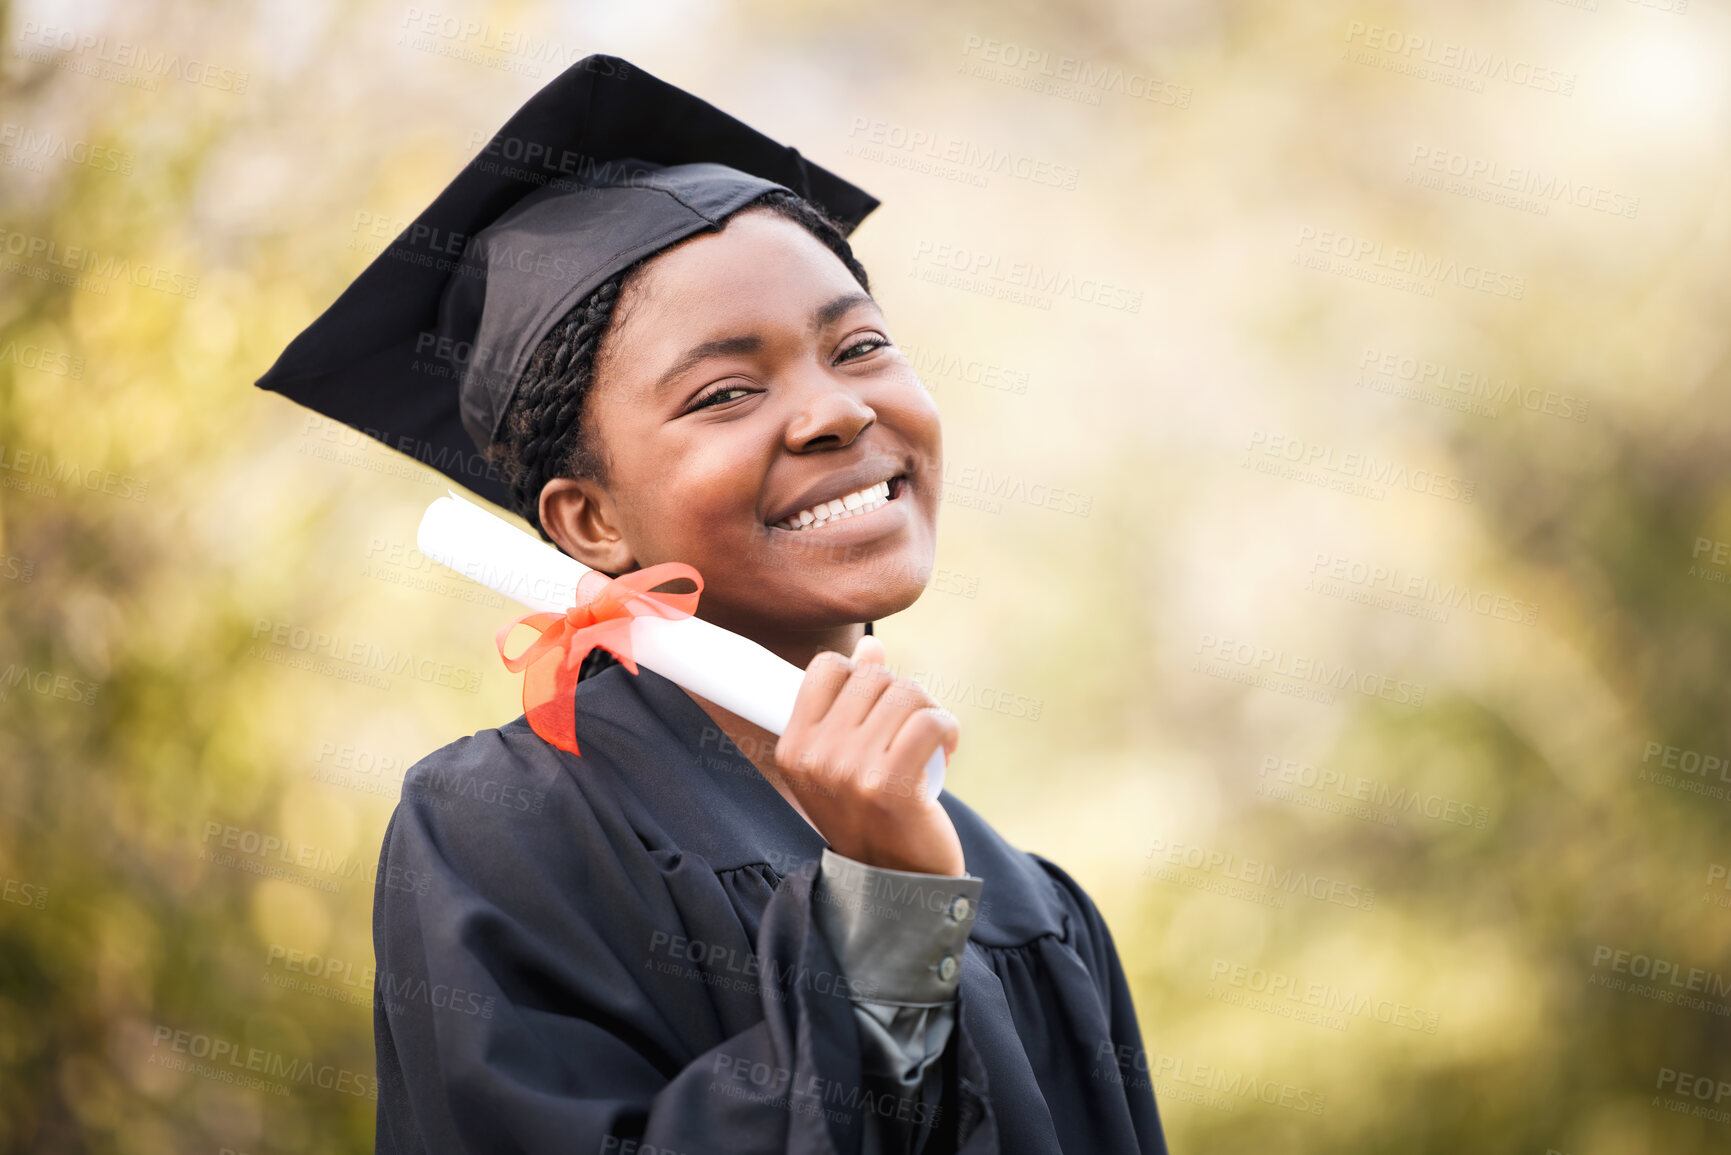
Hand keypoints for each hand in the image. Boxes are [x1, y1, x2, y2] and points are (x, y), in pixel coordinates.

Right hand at [772, 633, 964, 875]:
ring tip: (929, 743)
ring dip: (929, 712)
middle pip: (873, 677)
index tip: (879, 708)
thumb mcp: (846, 758)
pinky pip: (930, 721)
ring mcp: (850, 772)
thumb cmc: (871, 813)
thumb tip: (871, 645)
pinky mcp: (891, 786)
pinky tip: (946, 750)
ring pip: (906, 693)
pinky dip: (948, 728)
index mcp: (794, 747)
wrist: (894, 882)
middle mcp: (816, 758)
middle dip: (903, 695)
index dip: (862, 675)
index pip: (826, 668)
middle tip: (911, 730)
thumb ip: (851, 701)